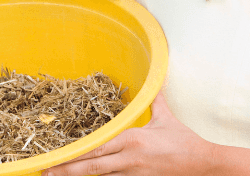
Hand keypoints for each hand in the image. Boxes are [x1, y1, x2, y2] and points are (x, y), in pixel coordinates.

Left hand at [42, 92, 215, 175]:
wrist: (203, 163)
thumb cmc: (184, 140)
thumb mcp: (165, 118)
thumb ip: (153, 101)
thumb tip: (154, 81)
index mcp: (131, 139)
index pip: (96, 147)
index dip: (74, 152)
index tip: (56, 154)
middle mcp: (129, 158)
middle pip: (92, 167)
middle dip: (67, 170)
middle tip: (46, 172)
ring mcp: (135, 175)